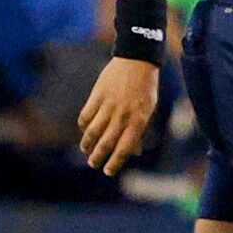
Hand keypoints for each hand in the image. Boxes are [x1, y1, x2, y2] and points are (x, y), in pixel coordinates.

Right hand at [77, 55, 160, 172]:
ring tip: (86, 150)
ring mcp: (109, 105)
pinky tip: (83, 130)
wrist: (137, 60)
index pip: (124, 148)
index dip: (115, 162)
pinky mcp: (98, 95)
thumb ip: (140, 131)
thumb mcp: (148, 109)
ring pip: (93, 131)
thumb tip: (135, 152)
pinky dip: (83, 125)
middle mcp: (123, 115)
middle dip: (98, 157)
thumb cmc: (145, 87)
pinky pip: (86, 115)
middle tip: (93, 164)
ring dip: (87, 144)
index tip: (108, 171)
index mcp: (139, 120)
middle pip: (106, 143)